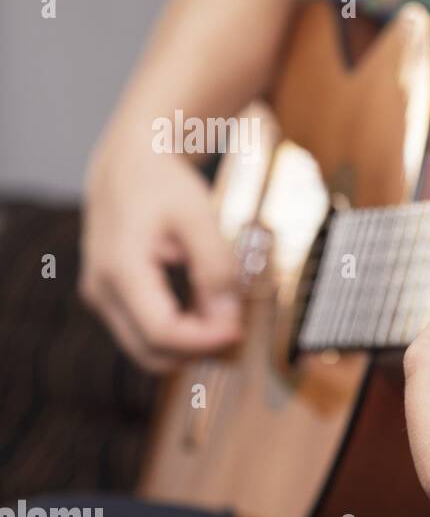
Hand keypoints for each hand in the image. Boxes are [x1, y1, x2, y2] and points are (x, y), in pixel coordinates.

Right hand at [80, 147, 240, 372]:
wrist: (128, 164)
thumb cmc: (161, 184)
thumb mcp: (198, 215)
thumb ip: (215, 265)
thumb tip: (228, 316)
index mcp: (120, 269)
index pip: (161, 332)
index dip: (204, 341)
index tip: (238, 331)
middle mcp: (102, 290)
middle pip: (151, 352)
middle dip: (197, 349)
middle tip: (235, 325)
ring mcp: (102, 297)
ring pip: (147, 349)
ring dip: (188, 343)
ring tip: (223, 312)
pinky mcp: (111, 298)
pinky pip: (145, 333)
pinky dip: (178, 331)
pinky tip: (205, 307)